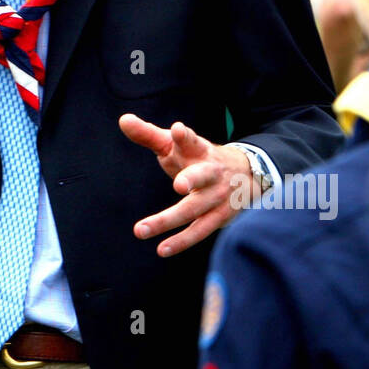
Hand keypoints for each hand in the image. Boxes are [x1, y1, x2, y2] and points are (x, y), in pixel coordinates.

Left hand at [119, 114, 256, 256]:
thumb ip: (148, 134)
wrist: (245, 174)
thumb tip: (122, 120)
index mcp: (198, 149)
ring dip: (168, 220)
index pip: (191, 141)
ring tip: (141, 229)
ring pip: (194, 209)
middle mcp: (211, 172)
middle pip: (202, 175)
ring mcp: (217, 196)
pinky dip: (181, 241)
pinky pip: (199, 231)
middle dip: (192, 179)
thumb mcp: (175, 144)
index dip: (184, 136)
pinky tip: (162, 249)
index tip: (178, 130)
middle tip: (178, 184)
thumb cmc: (197, 157)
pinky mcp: (220, 217)